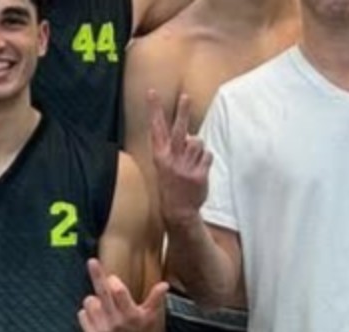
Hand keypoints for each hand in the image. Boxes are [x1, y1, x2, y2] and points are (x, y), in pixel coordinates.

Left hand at [78, 258, 167, 331]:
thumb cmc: (133, 330)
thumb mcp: (147, 317)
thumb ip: (154, 300)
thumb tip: (165, 285)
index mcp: (131, 316)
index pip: (120, 294)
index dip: (114, 283)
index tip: (112, 278)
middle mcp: (117, 323)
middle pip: (103, 293)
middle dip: (97, 275)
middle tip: (91, 261)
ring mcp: (102, 330)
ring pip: (90, 301)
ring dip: (94, 301)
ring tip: (103, 310)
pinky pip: (82, 313)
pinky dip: (86, 313)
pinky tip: (96, 320)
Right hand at [148, 90, 211, 225]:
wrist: (179, 211)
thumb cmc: (172, 186)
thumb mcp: (166, 166)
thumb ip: (176, 148)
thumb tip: (188, 134)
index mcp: (160, 157)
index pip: (156, 129)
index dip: (154, 110)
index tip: (152, 92)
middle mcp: (171, 160)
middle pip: (178, 131)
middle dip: (182, 113)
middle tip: (185, 97)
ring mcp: (185, 167)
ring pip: (198, 142)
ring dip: (199, 149)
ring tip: (192, 162)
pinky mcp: (198, 174)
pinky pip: (207, 156)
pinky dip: (206, 160)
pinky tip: (199, 171)